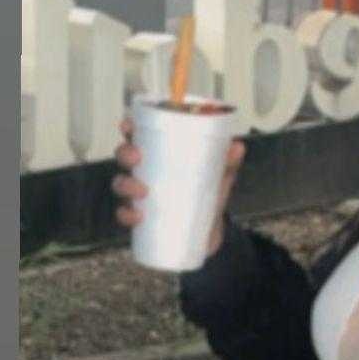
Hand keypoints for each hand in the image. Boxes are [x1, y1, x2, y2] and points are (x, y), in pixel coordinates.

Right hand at [113, 117, 245, 260]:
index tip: (128, 125)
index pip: (139, 136)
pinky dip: (127, 215)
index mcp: (160, 156)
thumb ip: (227, 163)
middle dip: (125, 153)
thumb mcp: (219, 178)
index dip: (129, 128)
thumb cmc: (207, 197)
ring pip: (121, 184)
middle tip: (137, 157)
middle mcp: (144, 172)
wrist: (209, 234)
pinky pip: (124, 215)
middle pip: (123, 156)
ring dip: (125, 185)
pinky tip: (137, 216)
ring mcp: (139, 196)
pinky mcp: (141, 218)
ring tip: (141, 191)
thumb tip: (238, 147)